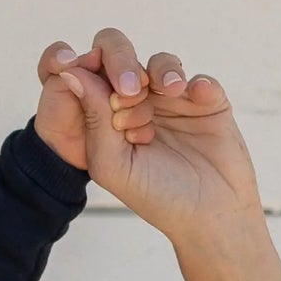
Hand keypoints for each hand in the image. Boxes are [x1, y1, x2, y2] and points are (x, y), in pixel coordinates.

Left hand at [50, 29, 262, 242]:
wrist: (209, 218)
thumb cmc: (155, 197)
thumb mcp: (112, 164)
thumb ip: (93, 118)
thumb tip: (72, 74)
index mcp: (110, 122)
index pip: (94, 82)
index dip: (96, 77)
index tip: (111, 100)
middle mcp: (141, 108)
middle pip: (127, 63)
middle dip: (125, 70)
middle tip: (131, 93)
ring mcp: (174, 104)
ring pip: (162, 65)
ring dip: (161, 71)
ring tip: (169, 91)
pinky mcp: (208, 103)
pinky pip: (200, 79)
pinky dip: (198, 82)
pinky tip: (197, 95)